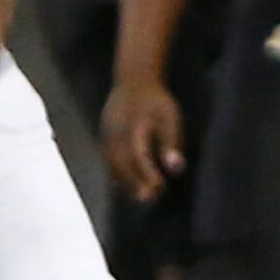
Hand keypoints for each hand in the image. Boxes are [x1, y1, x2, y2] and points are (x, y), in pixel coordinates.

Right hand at [101, 78, 184, 203]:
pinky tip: (125, 185)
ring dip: (124, 182)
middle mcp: (117, 131)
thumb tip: (176, 169)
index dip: (148, 174)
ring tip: (138, 197)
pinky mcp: (104, 134)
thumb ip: (172, 143)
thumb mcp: (170, 116)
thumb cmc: (156, 100)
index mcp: (135, 125)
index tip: (160, 188)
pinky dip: (115, 173)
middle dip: (134, 183)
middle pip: (123, 163)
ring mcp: (107, 133)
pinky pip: (107, 158)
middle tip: (148, 200)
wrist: (133, 80)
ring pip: (112, 162)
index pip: (139, 155)